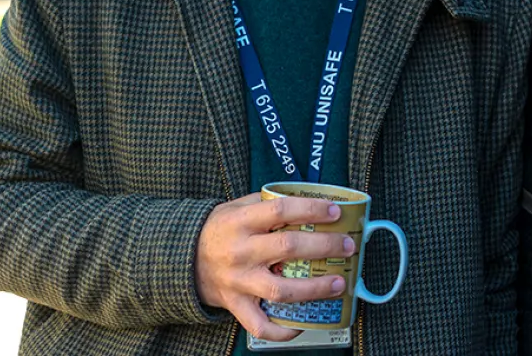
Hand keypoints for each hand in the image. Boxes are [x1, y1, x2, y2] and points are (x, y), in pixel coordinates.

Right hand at [195, 194, 356, 341]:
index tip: (334, 211)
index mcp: (241, 222)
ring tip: (339, 283)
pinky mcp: (236, 305)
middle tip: (348, 245)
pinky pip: (261, 325)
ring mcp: (238, 281)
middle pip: (288, 248)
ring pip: (281, 289)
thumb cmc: (220, 230)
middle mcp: (240, 251)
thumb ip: (268, 203)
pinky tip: (303, 325)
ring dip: (315, 288)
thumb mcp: (237, 206)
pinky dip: (283, 331)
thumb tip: (311, 200)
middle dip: (324, 246)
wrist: (184, 258)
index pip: (280, 210)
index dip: (311, 209)